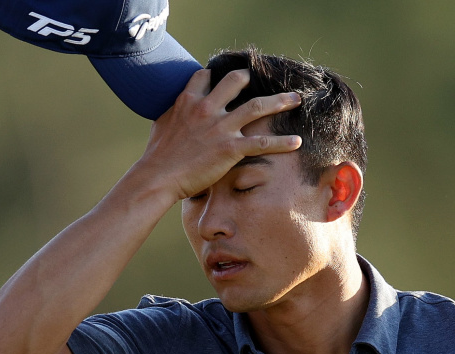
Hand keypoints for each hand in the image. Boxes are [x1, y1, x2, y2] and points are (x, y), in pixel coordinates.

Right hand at [133, 68, 301, 200]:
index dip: (217, 75)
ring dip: (280, 101)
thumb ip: (175, 112)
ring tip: (296, 99)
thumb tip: (178, 110)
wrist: (158, 177)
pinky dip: (282, 142)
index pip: (206, 76)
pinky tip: (297, 142)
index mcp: (188, 100)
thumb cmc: (157, 155)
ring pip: (258, 106)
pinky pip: (262, 143)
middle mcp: (207, 108)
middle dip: (252, 78)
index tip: (229, 78)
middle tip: (266, 80)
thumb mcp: (161, 123)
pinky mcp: (230, 149)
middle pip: (236, 82)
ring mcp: (220, 127)